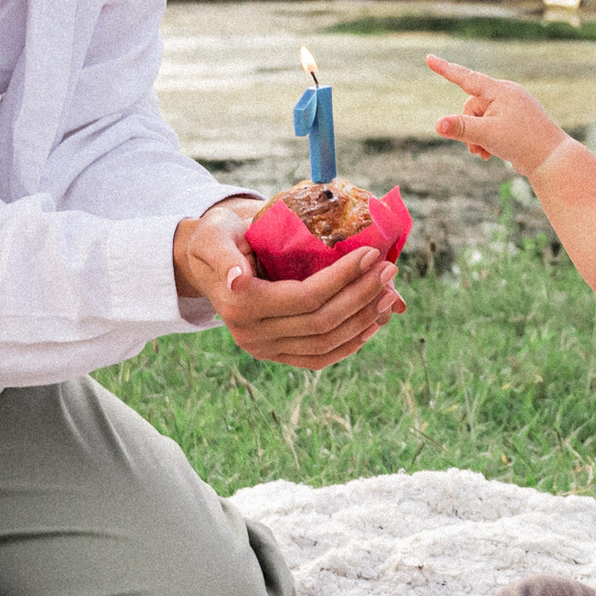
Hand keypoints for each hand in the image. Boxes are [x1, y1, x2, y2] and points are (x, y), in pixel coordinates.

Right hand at [171, 200, 401, 371]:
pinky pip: (320, 358)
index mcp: (240, 306)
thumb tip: (236, 279)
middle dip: (361, 296)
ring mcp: (265, 350)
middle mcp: (252, 336)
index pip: (306, 297)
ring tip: (389, 292)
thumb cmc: (217, 238)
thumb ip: (223, 255)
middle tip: (389, 269)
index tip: (372, 253)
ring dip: (364, 319)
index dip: (343, 278)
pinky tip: (374, 322)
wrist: (206, 264)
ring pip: (326, 344)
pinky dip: (351, 343)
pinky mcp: (277, 356)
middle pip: (321, 322)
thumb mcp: (213, 236)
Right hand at [427, 55, 569, 177]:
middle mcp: (507, 94)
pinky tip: (491, 154)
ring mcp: (512, 107)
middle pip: (472, 107)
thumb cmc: (522, 142)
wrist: (553, 159)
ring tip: (484, 154)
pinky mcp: (516, 120)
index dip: (445, 69)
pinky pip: (492, 125)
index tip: (429, 58)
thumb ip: (461, 128)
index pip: (466, 77)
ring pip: (481, 118)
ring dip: (477, 137)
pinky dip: (487, 138)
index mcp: (500, 91)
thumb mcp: (487, 134)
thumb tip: (438, 124)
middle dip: (469, 127)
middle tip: (476, 148)